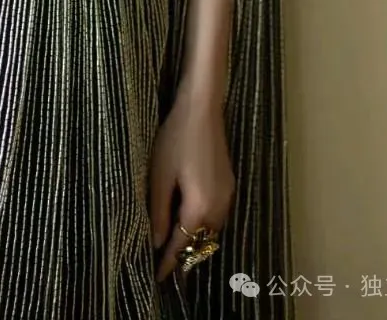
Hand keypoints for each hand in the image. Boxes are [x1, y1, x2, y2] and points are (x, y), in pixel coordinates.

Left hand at [149, 89, 234, 282]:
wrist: (202, 109)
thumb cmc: (176, 138)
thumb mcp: (159, 176)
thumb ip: (159, 212)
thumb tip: (158, 242)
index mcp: (200, 207)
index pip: (184, 245)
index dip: (170, 263)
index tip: (158, 277)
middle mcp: (219, 206)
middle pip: (202, 241)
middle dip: (185, 253)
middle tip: (163, 262)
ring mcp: (227, 195)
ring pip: (211, 229)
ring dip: (195, 238)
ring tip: (174, 242)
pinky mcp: (229, 184)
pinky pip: (216, 214)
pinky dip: (203, 223)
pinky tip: (188, 216)